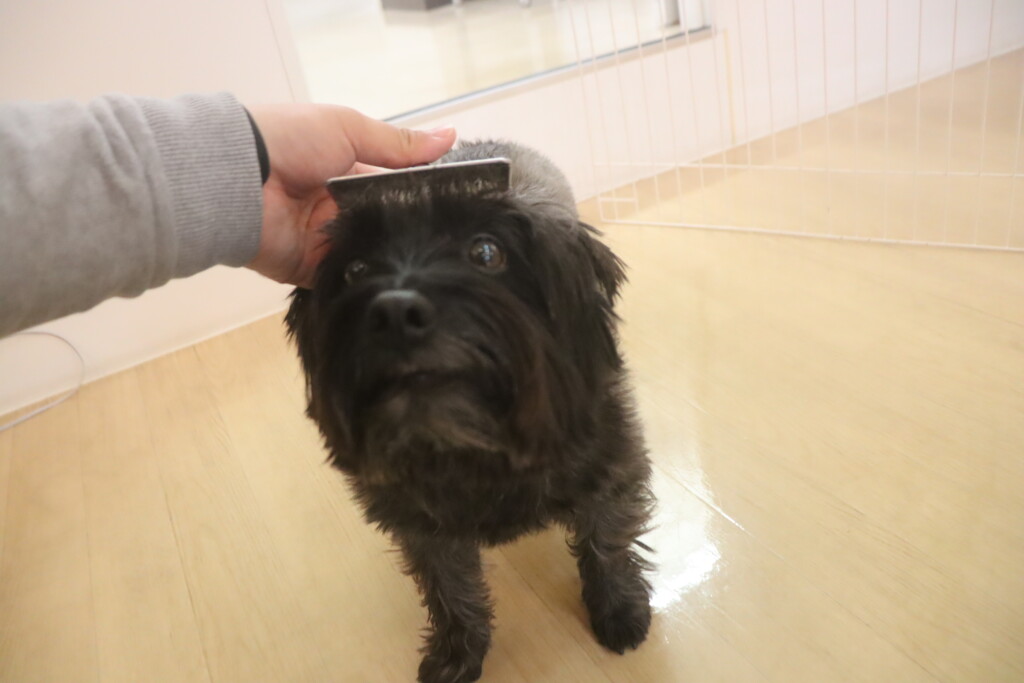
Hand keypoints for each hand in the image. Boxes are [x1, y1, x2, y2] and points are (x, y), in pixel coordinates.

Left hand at [246, 104, 455, 287]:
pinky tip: (395, 284)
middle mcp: (341, 211)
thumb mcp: (349, 130)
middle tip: (453, 243)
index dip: (424, 199)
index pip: (398, 191)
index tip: (459, 208)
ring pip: (373, 256)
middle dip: (412, 234)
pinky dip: (365, 281)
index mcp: (350, 175)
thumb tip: (449, 137)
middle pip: (388, 227)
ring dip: (392, 258)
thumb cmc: (288, 140)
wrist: (235, 176)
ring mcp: (328, 243)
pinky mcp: (313, 271)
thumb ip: (398, 144)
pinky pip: (347, 281)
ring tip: (432, 267)